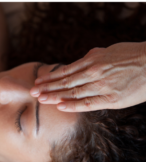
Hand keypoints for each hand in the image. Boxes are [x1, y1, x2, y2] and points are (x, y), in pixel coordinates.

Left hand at [30, 42, 145, 111]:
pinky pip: (87, 103)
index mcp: (92, 61)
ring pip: (72, 92)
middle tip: (32, 92)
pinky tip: (59, 106)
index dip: (50, 78)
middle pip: (65, 83)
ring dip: (54, 96)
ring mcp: (101, 86)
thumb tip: (81, 60)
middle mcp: (93, 73)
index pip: (65, 72)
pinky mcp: (111, 99)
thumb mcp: (108, 51)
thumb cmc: (132, 56)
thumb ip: (92, 57)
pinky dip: (72, 105)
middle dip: (47, 88)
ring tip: (40, 99)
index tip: (38, 82)